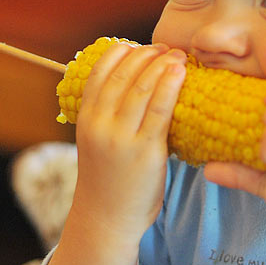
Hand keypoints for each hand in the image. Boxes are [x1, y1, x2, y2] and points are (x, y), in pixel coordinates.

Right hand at [71, 42, 185, 245]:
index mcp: (86, 118)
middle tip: (167, 47)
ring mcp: (121, 138)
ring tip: (178, 56)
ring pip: (141, 88)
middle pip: (123, 75)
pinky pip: (159, 111)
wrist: (106, 220)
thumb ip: (110, 115)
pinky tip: (180, 72)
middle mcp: (99, 125)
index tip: (140, 45)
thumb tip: (138, 86)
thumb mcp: (97, 142)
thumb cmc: (109, 180)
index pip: (99, 72)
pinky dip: (170, 86)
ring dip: (161, 65)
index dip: (122, 52)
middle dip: (146, 54)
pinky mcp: (145, 152)